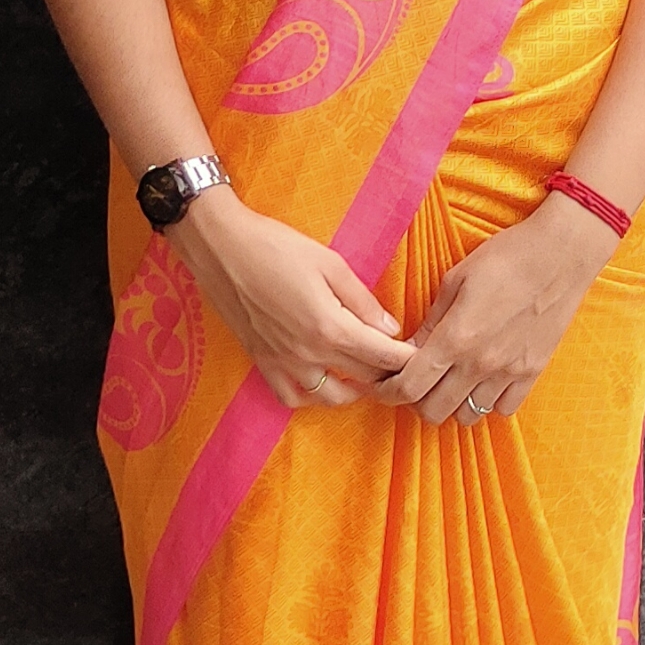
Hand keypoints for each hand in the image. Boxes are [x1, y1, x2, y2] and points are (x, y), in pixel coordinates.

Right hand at [169, 193, 415, 409]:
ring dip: (355, 389)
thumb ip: (363, 300)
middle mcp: (309, 353)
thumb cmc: (276, 247)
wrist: (221, 248)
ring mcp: (284, 362)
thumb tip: (390, 328)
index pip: (384, 356)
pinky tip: (322, 380)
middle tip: (401, 362)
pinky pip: (292, 397)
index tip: (422, 356)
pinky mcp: (262, 362)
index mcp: (330, 326)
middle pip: (365, 379)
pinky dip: (312, 396)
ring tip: (366, 373)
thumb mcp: (330, 264)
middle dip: (389, 374)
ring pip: (332, 397)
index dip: (409, 359)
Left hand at [371, 194, 617, 425]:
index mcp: (456, 337)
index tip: (380, 386)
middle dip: (415, 401)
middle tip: (416, 381)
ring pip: (468, 416)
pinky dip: (487, 402)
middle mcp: (481, 363)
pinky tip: (483, 380)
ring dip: (452, 402)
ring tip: (450, 380)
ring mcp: (510, 372)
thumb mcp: (456, 280)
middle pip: (434, 411)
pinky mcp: (533, 372)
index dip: (386, 392)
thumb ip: (431, 322)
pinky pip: (503, 409)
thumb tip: (407, 350)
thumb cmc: (506, 257)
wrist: (562, 253)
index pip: (409, 387)